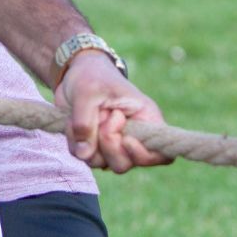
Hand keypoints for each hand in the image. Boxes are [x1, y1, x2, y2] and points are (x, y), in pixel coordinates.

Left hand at [54, 52, 170, 172]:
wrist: (75, 72)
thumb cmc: (92, 77)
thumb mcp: (88, 92)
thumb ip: (85, 123)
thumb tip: (84, 154)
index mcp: (145, 119)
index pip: (162, 154)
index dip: (143, 156)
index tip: (125, 138)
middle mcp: (132, 137)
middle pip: (125, 164)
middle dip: (107, 145)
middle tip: (102, 116)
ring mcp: (113, 144)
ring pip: (103, 164)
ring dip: (88, 142)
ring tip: (87, 114)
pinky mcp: (95, 146)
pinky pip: (84, 156)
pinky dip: (74, 141)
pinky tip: (74, 121)